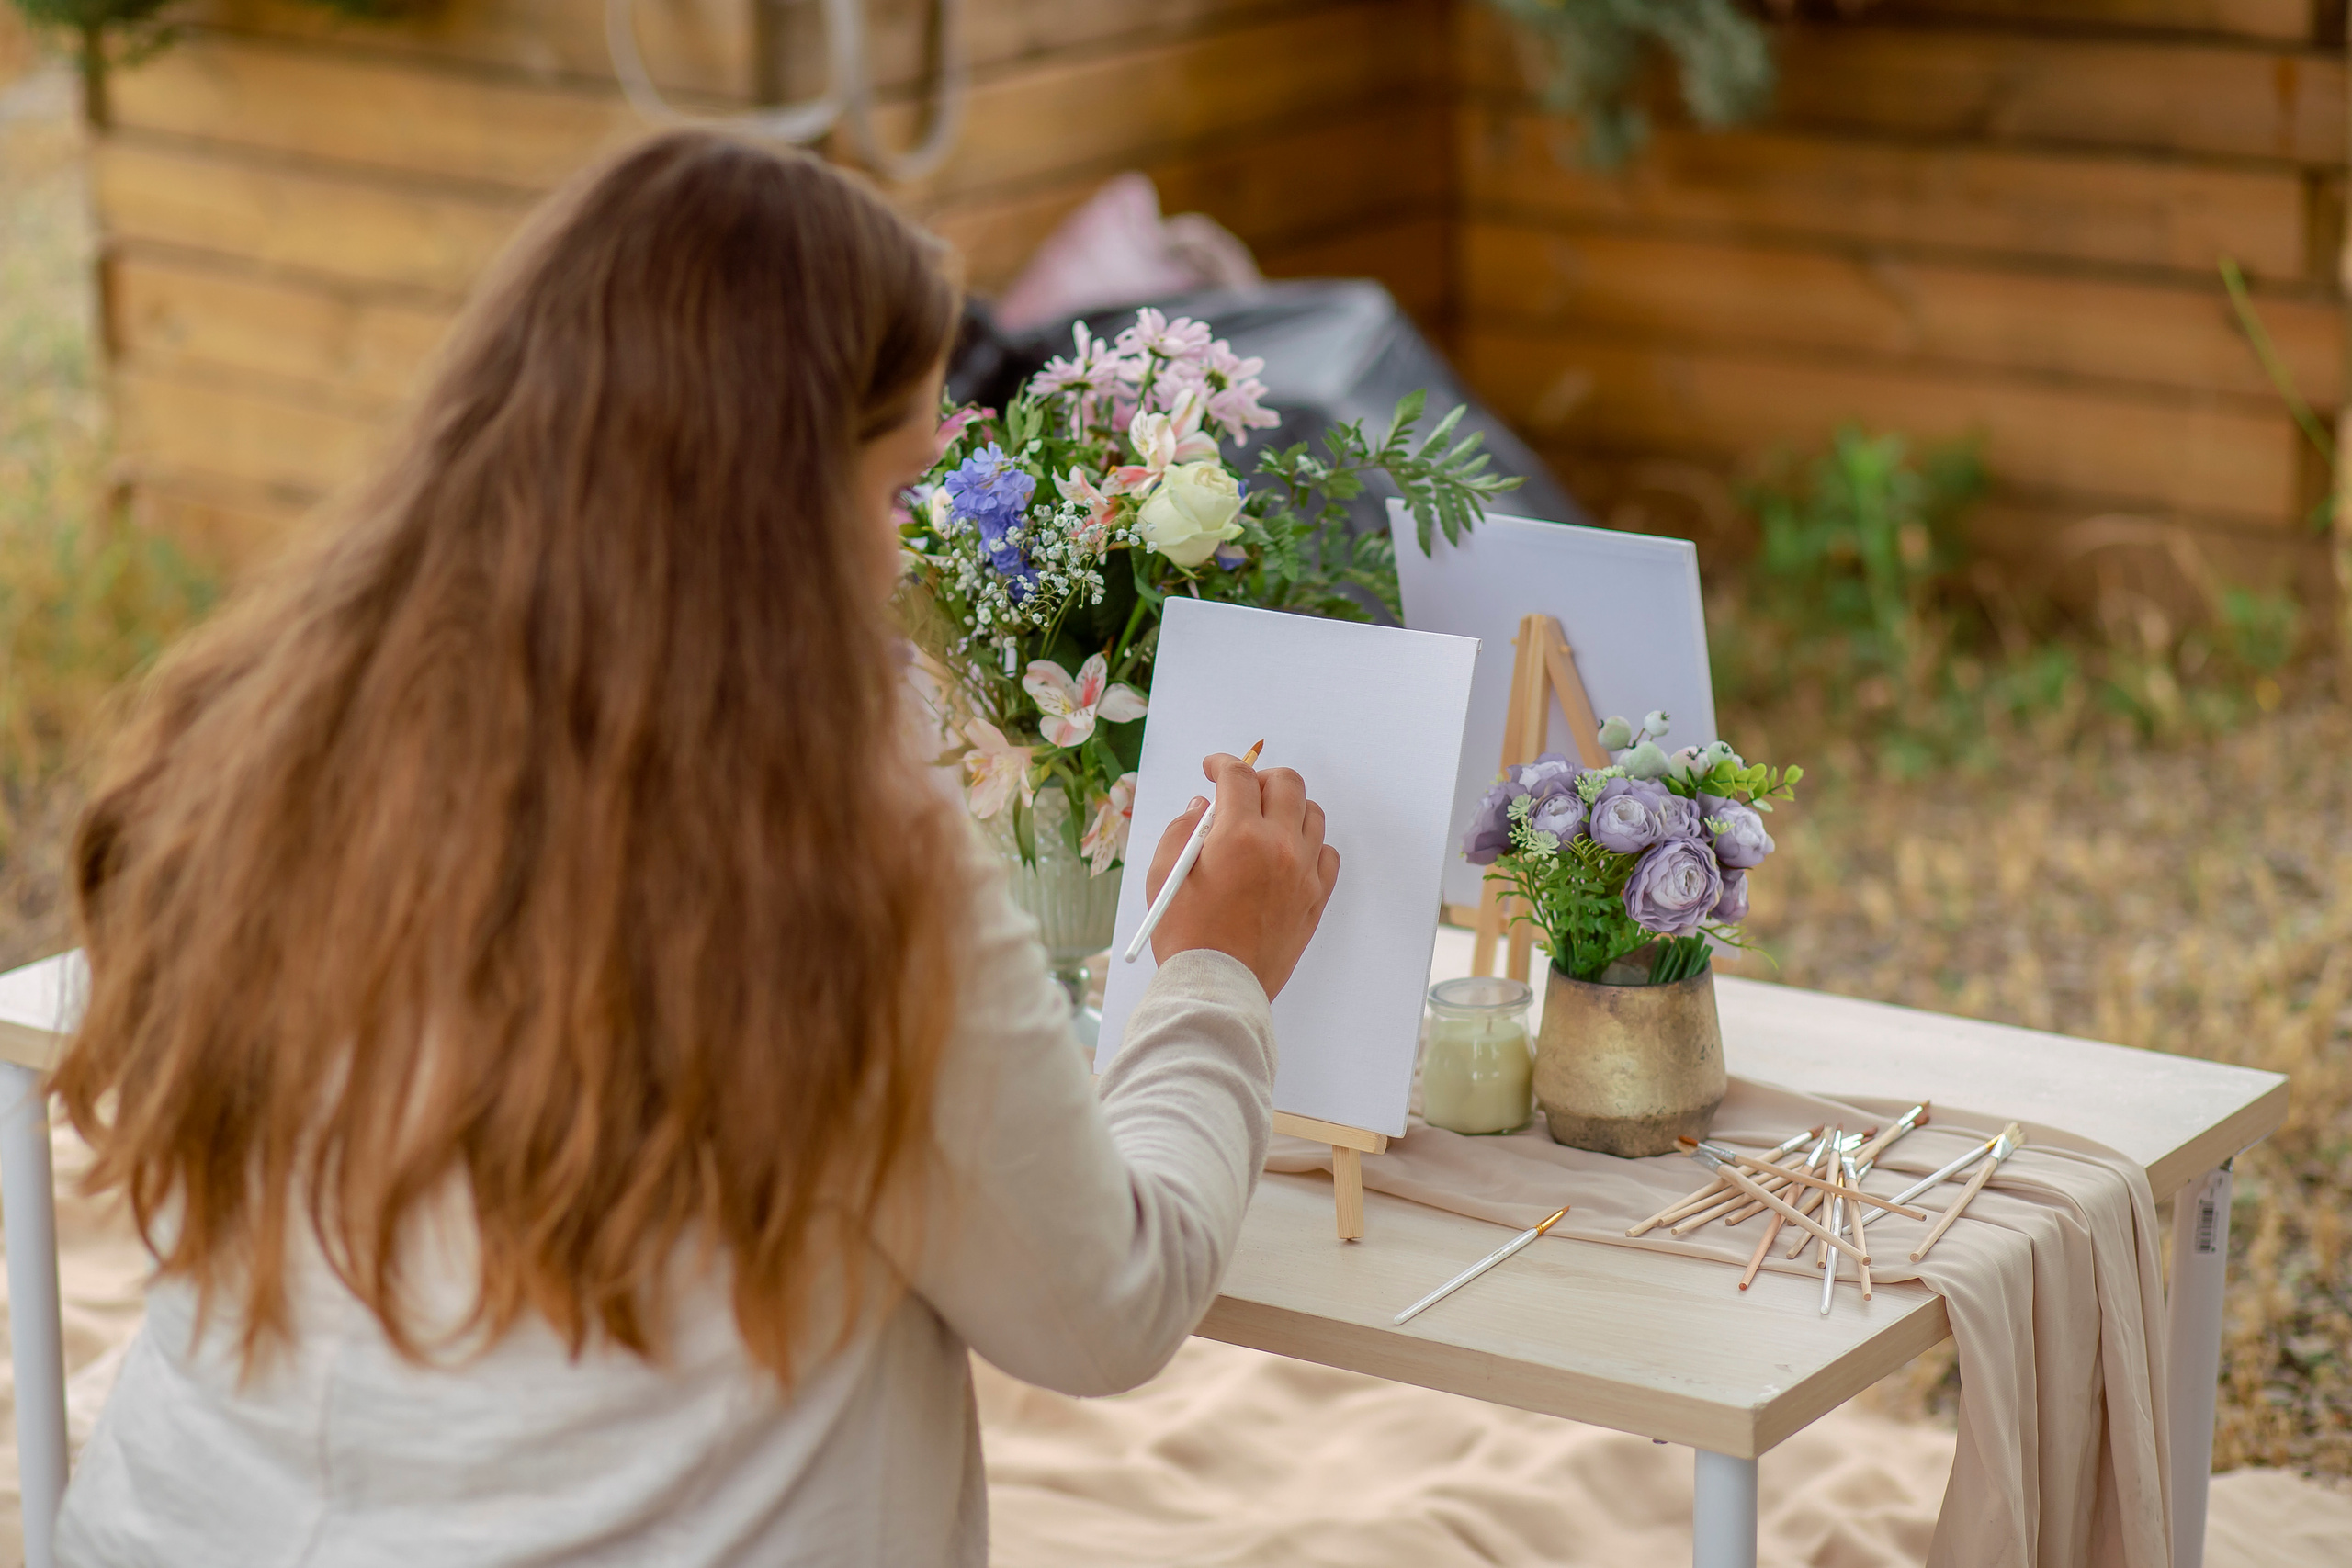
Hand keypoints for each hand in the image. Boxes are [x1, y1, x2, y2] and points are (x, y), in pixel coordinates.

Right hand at [1143, 752, 1340, 998]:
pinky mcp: (1315, 898)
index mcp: (1238, 835)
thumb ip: (1182, 829)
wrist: (1217, 985)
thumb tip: (1203, 807)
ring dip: (1288, 808)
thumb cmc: (1185, 933)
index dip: (1222, 763)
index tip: (1212, 768)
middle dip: (1260, 777)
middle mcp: (1279, 846)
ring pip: (1312, 814)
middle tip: (1241, 791)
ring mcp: (1303, 872)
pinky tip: (1288, 853)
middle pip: (1286, 783)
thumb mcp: (1165, 874)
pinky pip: (1327, 854)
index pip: (1239, 775)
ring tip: (1266, 821)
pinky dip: (1309, 845)